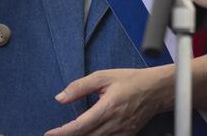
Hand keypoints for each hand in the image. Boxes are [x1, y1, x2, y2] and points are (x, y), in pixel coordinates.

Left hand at [45, 67, 169, 135]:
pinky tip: (87, 135)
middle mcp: (114, 124)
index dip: (62, 133)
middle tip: (55, 135)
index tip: (49, 134)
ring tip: (68, 135)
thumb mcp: (104, 76)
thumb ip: (80, 87)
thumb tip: (60, 98)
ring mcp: (121, 133)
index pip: (79, 126)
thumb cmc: (132, 80)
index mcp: (107, 108)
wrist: (157, 90)